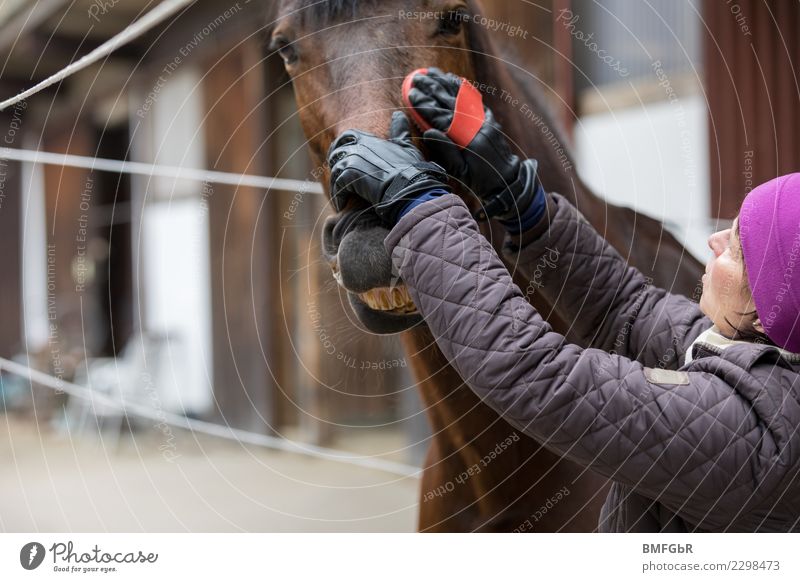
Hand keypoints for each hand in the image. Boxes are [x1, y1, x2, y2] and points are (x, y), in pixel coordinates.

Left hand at [327, 111, 451, 224]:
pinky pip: (337, 185)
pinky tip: (342, 204)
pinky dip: (338, 195)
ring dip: (336, 184)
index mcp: (370, 139)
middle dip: (334, 164)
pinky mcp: (349, 177)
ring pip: (336, 170)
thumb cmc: (411, 170)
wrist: (409, 188)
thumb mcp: (407, 147)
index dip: (341, 146)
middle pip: (336, 152)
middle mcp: (359, 147)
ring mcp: (352, 161)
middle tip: (338, 179)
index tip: (341, 158)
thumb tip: (399, 115)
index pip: (348, 136)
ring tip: (341, 196)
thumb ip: (400, 131)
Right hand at [407, 67, 539, 221]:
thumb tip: (427, 131)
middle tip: (416, 77)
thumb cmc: (478, 179)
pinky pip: (473, 99)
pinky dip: (462, 88)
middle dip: (431, 87)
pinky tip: (453, 79)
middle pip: (450, 101)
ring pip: (461, 96)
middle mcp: (475, 124)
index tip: (411, 92)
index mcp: (465, 137)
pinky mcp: (488, 119)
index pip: (440, 115)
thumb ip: (444, 149)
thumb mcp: (458, 170)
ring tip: (431, 72)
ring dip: (445, 82)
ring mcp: (483, 119)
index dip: (424, 103)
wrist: (506, 179)